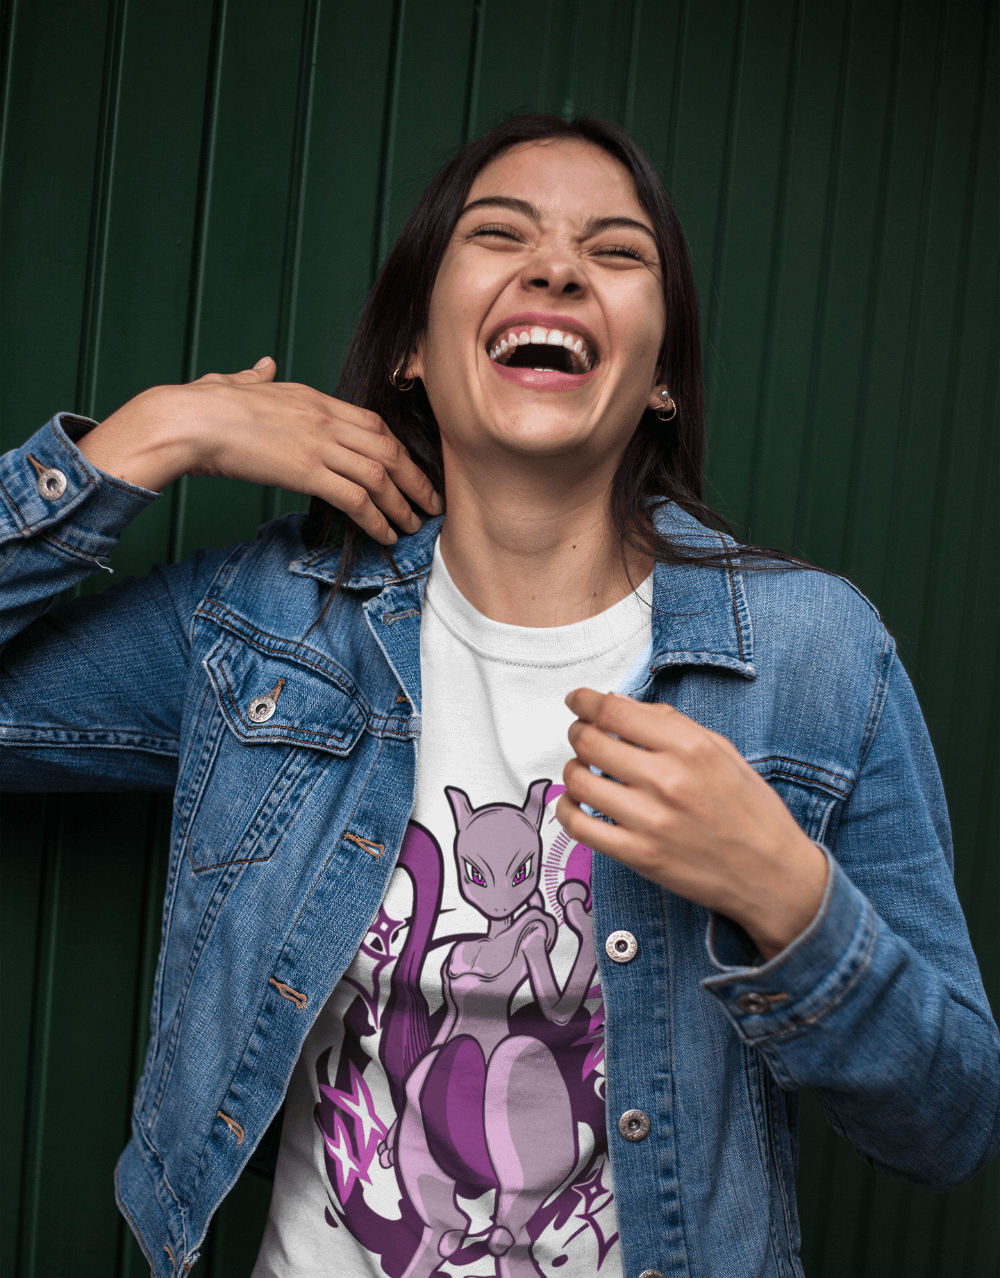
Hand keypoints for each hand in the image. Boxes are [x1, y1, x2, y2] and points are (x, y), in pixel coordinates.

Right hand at [78, 357, 442, 544]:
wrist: (188, 420)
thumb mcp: (237, 383)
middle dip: (415, 478)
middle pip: (388, 448)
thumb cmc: (204, 406)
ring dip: (402, 504)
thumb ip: (257, 377)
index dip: (399, 449)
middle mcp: (325, 418)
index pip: (373, 423)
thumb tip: (263, 365)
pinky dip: (377, 519)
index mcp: (314, 399)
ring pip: (380, 475)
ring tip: (413, 526)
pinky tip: (385, 535)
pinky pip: (356, 498)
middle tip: (431, 502)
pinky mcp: (307, 471)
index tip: (411, 469)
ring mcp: (319, 444)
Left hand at [556, 689, 828, 960]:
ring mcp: (650, 820)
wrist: (772, 875)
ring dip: (573, 769)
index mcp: (690, 746)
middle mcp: (667, 780)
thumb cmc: (750, 809)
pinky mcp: (639, 856)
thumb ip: (671, 724)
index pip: (613, 711)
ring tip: (583, 769)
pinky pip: (579, 826)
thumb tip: (619, 704)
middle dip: (578, 732)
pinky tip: (576, 802)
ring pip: (579, 781)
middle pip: (590, 742)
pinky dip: (567, 809)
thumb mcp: (722, 750)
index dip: (584, 701)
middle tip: (582, 734)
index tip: (577, 700)